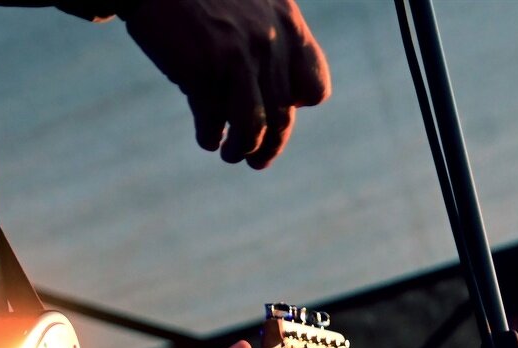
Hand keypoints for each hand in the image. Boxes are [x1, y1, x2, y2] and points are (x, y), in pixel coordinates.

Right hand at [124, 0, 330, 168]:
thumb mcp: (252, 6)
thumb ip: (271, 41)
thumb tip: (277, 98)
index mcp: (288, 26)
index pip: (314, 88)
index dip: (297, 105)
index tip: (280, 110)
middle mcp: (268, 43)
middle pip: (282, 117)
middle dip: (270, 148)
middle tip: (257, 161)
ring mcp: (236, 58)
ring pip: (253, 128)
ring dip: (241, 150)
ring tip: (229, 154)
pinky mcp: (203, 71)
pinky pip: (213, 122)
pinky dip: (210, 137)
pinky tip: (207, 137)